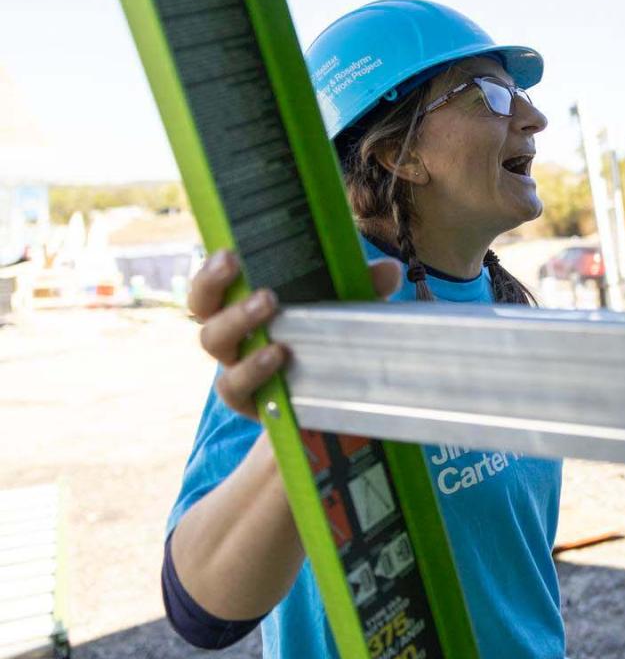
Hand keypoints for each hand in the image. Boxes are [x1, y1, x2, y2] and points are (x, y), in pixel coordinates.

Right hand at [189, 250, 401, 416]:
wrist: (329, 405)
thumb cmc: (326, 342)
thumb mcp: (345, 312)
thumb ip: (364, 289)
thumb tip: (388, 269)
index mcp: (243, 305)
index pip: (212, 284)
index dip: (211, 270)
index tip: (230, 253)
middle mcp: (231, 334)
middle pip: (202, 309)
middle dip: (217, 288)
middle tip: (259, 283)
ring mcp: (233, 365)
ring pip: (213, 342)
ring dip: (239, 323)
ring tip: (270, 311)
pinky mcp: (244, 399)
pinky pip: (234, 385)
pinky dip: (252, 370)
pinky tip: (277, 356)